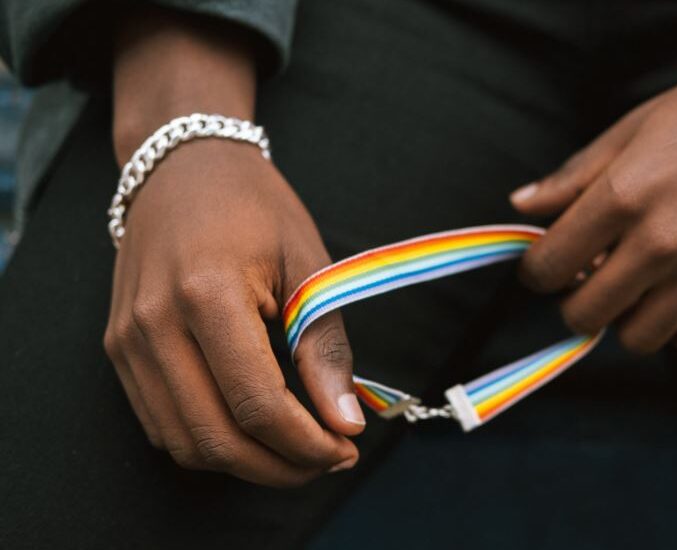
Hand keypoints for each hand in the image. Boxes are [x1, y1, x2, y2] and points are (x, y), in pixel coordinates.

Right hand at [104, 139, 365, 485]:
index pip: (257, 404)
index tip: (346, 449)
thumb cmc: (254, 207)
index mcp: (206, 294)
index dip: (306, 443)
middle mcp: (154, 324)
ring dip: (245, 463)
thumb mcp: (307, 266)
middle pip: (216, 437)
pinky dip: (210, 441)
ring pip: (184, 442)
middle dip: (280, 467)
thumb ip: (323, 348)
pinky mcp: (118, 349)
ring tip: (296, 452)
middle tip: (326, 460)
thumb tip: (346, 422)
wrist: (182, 165)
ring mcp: (127, 340)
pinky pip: (161, 422)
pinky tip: (253, 431)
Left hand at [510, 47, 676, 356]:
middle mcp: (660, 241)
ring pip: (637, 340)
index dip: (536, 272)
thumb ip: (574, 175)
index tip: (547, 266)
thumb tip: (522, 206)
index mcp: (622, 194)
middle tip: (591, 281)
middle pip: (584, 316)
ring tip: (638, 291)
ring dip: (626, 321)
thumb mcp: (635, 126)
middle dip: (575, 302)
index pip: (547, 267)